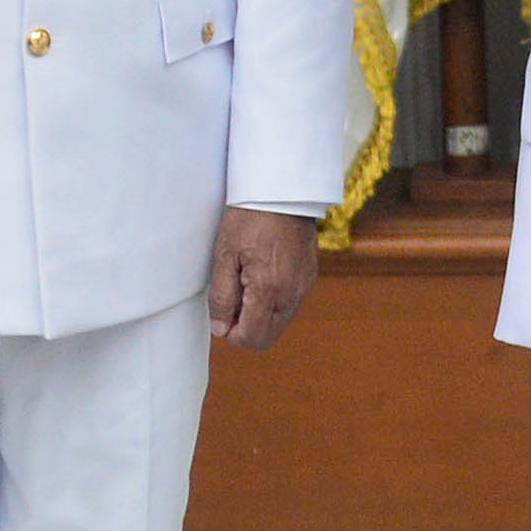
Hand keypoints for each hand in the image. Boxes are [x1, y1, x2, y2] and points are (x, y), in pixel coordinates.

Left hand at [207, 207, 322, 351]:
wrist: (282, 190)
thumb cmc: (249, 219)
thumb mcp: (224, 256)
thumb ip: (222, 297)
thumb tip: (221, 328)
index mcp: (270, 291)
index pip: (253, 339)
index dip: (232, 333)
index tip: (223, 310)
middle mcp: (292, 294)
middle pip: (268, 336)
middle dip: (245, 327)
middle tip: (231, 297)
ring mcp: (304, 286)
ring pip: (279, 321)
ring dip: (259, 313)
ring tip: (245, 280)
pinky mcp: (308, 276)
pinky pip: (288, 303)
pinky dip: (272, 300)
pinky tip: (261, 272)